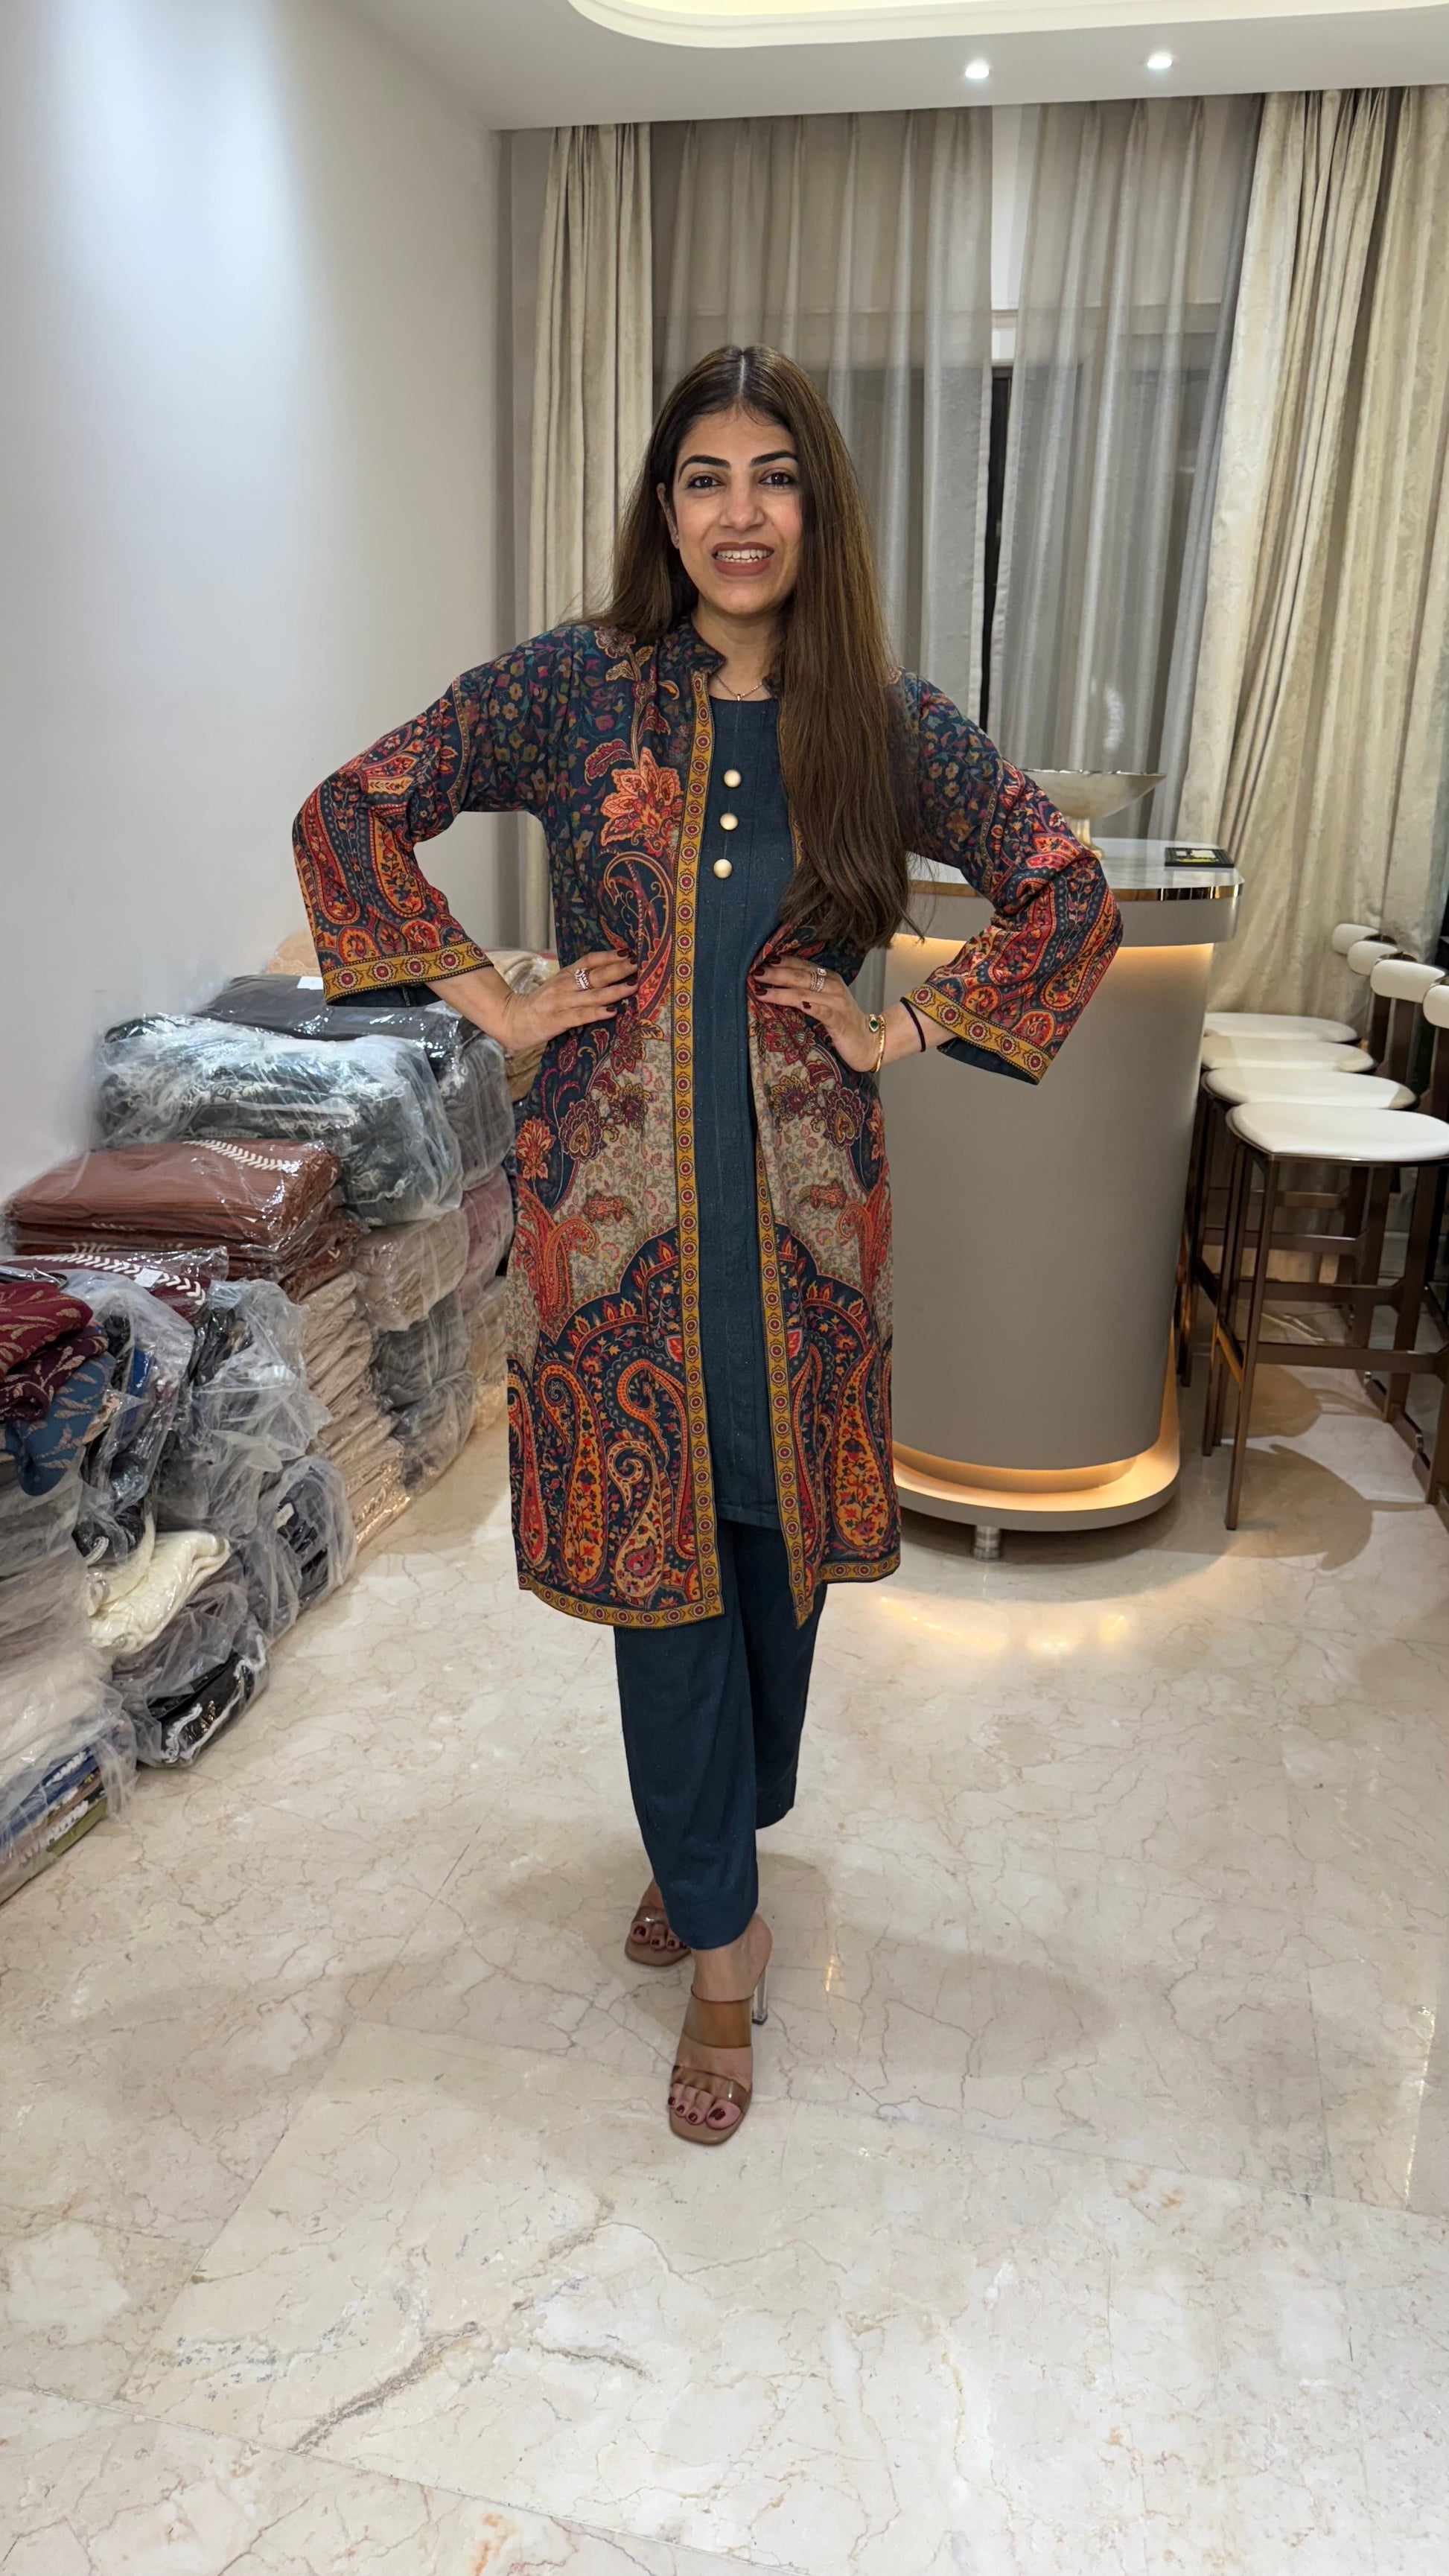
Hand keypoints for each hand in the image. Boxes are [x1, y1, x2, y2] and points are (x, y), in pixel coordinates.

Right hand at [497, 950, 636, 1050]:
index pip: (589, 960)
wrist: (513, 1019)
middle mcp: (565, 985)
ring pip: (592, 995)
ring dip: (614, 990)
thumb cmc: (541, 1003)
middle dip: (618, 969)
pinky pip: (581, 1016)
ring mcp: (561, 1002)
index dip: (608, 956)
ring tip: (633, 985)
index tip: (628, 952)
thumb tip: (607, 974)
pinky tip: (612, 1011)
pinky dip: (597, 1013)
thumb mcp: (558, 985)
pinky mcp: (558, 1020)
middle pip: (595, 975)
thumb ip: (578, 980)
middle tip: (638, 964)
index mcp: (565, 974)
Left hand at [752, 958, 884, 1071]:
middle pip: (799, 975)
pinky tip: (793, 1003)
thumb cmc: (842, 1023)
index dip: (779, 962)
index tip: (757, 961)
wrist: (868, 1043)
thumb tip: (774, 987)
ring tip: (762, 990)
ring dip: (781, 989)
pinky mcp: (838, 1019)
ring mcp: (836, 1002)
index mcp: (828, 978)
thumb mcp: (823, 1003)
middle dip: (775, 973)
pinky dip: (806, 1005)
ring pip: (804, 991)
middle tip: (754, 972)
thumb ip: (805, 992)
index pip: (800, 964)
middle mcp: (832, 985)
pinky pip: (820, 1010)